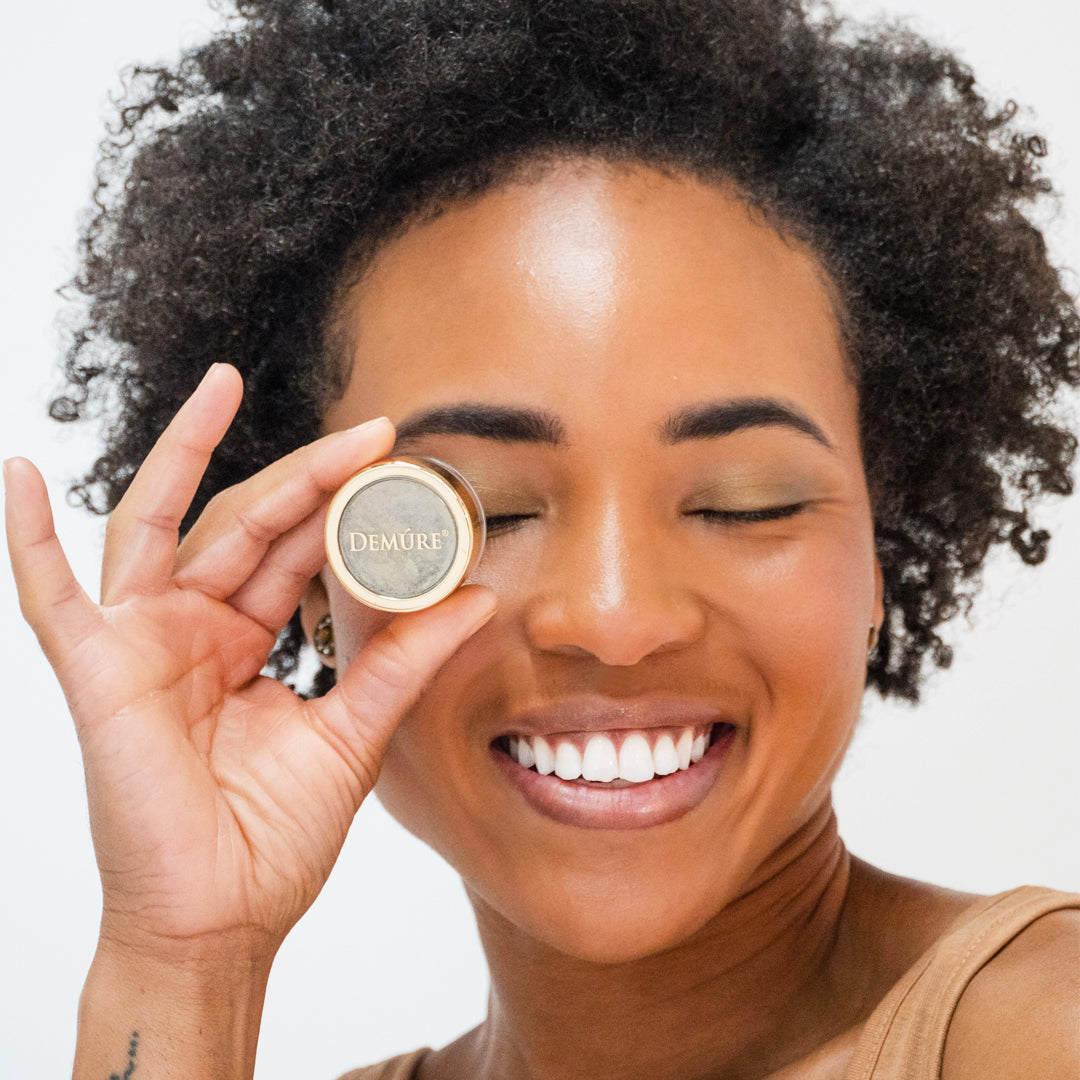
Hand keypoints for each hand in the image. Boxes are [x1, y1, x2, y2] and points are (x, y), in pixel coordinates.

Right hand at [5, 364, 495, 961]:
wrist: (223, 921)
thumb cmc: (272, 837)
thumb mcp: (355, 730)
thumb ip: (404, 660)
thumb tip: (476, 597)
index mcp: (246, 643)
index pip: (292, 550)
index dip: (341, 506)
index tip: (398, 466)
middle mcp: (192, 631)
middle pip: (243, 525)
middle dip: (305, 476)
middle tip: (371, 433)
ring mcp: (141, 644)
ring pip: (164, 526)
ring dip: (188, 453)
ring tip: (222, 384)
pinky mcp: (97, 674)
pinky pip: (52, 598)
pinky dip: (26, 538)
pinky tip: (14, 474)